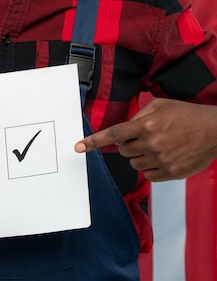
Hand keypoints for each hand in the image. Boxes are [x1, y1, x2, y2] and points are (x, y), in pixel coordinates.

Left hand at [74, 98, 216, 180]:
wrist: (214, 131)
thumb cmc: (187, 114)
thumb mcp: (161, 105)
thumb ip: (139, 116)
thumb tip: (125, 128)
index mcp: (146, 125)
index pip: (113, 135)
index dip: (93, 142)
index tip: (78, 147)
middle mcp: (151, 144)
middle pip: (123, 151)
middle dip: (129, 144)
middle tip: (145, 136)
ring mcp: (161, 161)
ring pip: (134, 164)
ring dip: (140, 155)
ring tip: (159, 145)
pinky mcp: (170, 174)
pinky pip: (148, 175)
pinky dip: (151, 167)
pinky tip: (165, 156)